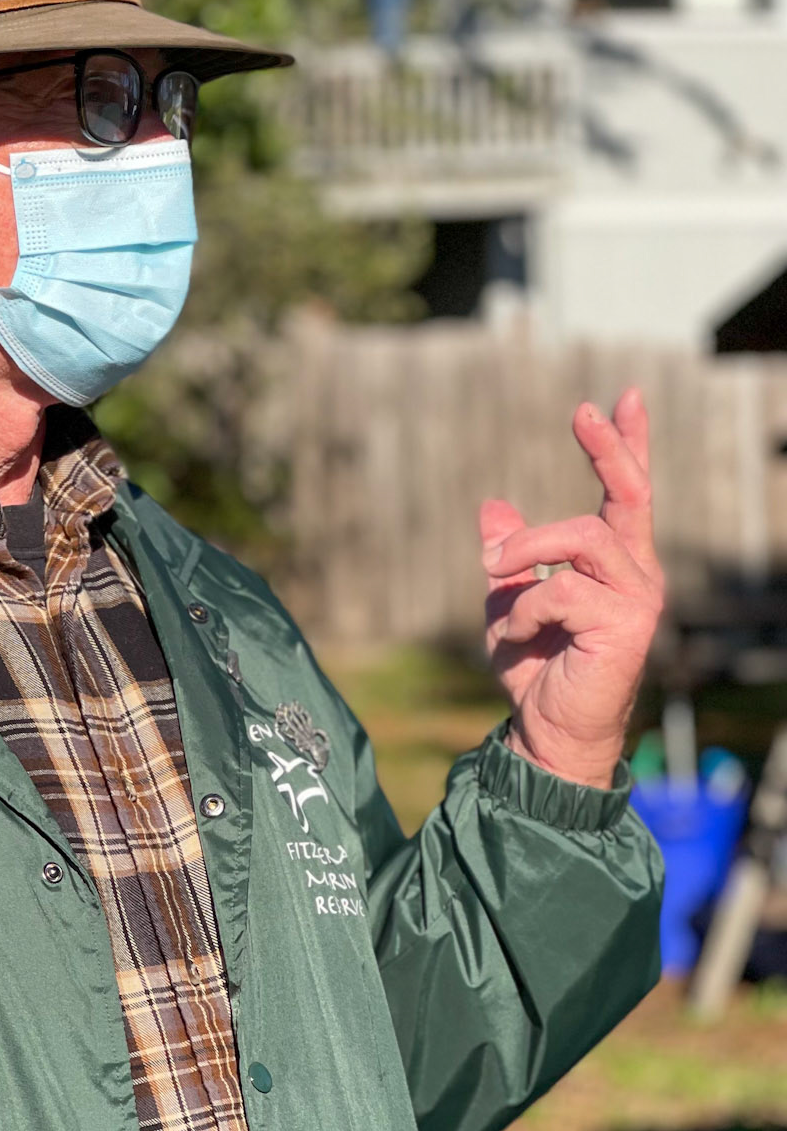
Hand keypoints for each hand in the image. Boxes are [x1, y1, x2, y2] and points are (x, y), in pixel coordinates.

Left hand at [479, 388, 663, 788]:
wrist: (547, 732)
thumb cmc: (536, 671)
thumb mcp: (508, 601)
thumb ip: (511, 558)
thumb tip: (493, 507)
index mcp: (616, 564)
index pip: (629, 494)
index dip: (628, 445)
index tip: (623, 398)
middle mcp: (638, 575)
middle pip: (629, 495)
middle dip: (609, 449)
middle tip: (584, 411)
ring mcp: (638, 599)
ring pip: (581, 538)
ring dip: (525, 554)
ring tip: (494, 576)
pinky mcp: (626, 625)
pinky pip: (561, 590)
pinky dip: (521, 609)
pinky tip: (513, 635)